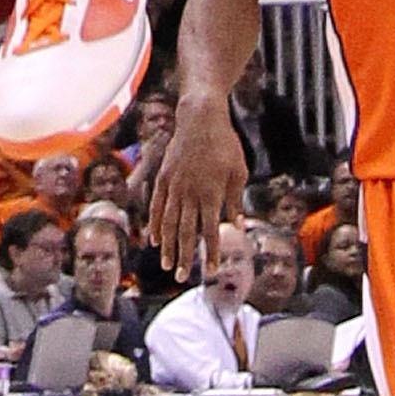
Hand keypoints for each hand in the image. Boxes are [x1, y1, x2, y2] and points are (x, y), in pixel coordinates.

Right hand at [146, 91, 250, 277]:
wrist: (200, 117)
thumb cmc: (225, 144)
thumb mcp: (239, 172)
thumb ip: (236, 201)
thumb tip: (238, 226)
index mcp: (211, 194)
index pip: (210, 232)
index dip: (211, 253)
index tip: (212, 272)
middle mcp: (190, 193)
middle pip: (186, 232)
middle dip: (185, 257)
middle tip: (181, 278)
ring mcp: (174, 185)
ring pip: (169, 222)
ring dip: (168, 246)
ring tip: (167, 265)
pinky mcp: (164, 177)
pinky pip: (158, 206)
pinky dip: (156, 224)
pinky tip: (155, 239)